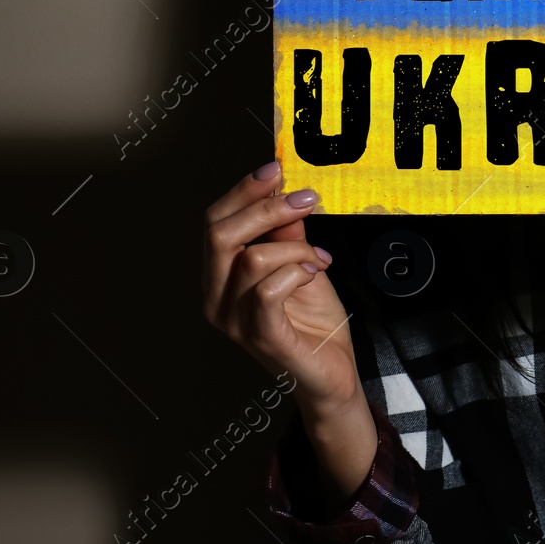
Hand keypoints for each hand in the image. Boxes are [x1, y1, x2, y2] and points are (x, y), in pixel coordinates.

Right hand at [202, 161, 375, 497]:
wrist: (331, 375)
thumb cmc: (313, 324)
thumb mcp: (301, 264)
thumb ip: (288, 232)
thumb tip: (286, 190)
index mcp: (219, 278)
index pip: (213, 223)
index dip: (242, 191)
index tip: (276, 169)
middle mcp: (216, 300)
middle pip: (220, 234)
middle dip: (265, 207)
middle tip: (305, 198)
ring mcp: (235, 322)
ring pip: (251, 260)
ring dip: (293, 247)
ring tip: (317, 256)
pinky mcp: (261, 338)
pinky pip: (268, 291)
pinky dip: (296, 271)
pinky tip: (314, 272)